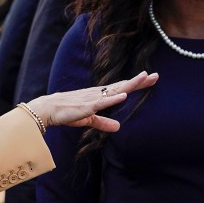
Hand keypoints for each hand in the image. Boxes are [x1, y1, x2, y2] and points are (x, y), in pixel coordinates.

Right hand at [27, 71, 157, 131]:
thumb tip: (118, 127)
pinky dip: (113, 99)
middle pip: (122, 86)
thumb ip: (103, 122)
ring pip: (115, 90)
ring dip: (129, 85)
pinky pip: (102, 102)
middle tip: (155, 75)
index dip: (136, 83)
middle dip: (139, 81)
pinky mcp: (86, 106)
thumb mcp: (89, 119)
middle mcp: (98, 93)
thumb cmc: (66, 112)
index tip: (151, 78)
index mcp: (99, 95)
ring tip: (144, 78)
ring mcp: (92, 98)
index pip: (121, 88)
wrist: (48, 109)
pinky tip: (124, 95)